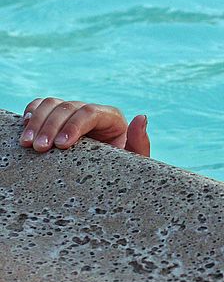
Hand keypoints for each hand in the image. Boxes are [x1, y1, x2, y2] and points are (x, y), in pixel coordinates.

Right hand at [19, 97, 149, 156]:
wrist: (108, 177)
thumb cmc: (122, 169)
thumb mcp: (134, 161)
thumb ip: (140, 142)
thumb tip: (141, 117)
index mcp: (111, 118)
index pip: (91, 113)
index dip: (74, 125)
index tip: (62, 145)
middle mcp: (91, 111)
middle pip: (68, 107)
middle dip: (51, 127)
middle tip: (39, 149)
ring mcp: (72, 113)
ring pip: (51, 104)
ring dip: (37, 122)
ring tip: (27, 143)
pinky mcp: (57, 119)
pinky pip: (41, 107)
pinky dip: (31, 113)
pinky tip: (25, 127)